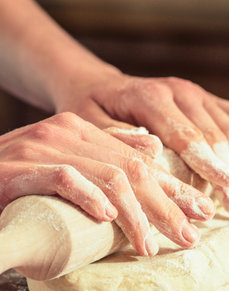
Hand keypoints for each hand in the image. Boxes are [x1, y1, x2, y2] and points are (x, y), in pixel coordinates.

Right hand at [0, 113, 212, 253]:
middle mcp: (66, 132)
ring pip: (107, 176)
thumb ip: (103, 158)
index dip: (173, 187)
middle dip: (167, 203)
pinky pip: (63, 178)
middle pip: (132, 168)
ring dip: (135, 214)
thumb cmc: (16, 183)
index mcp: (81, 131)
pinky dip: (88, 197)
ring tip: (151, 245)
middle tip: (190, 233)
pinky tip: (107, 218)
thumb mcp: (63, 167)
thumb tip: (151, 151)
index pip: (139, 160)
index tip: (199, 212)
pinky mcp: (19, 167)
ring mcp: (42, 147)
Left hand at [59, 73, 228, 204]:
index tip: (226, 191)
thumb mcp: (90, 123)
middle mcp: (178, 92)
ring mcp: (194, 94)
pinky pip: (228, 120)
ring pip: (226, 128)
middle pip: (213, 137)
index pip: (187, 138)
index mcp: (151, 97)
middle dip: (226, 172)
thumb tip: (154, 154)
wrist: (100, 85)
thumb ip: (117, 138)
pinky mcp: (202, 101)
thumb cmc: (91, 109)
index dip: (209, 167)